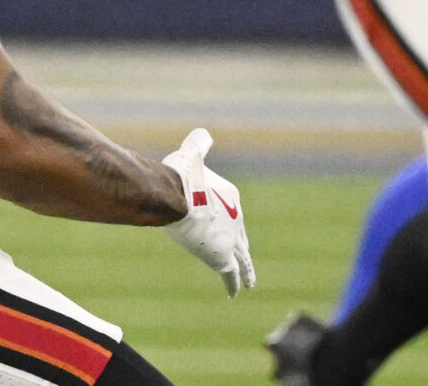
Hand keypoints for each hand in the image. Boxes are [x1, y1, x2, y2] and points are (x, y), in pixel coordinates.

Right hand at [162, 128, 254, 294]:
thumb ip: (198, 145)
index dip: (225, 219)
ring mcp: (231, 241)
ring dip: (247, 272)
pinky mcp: (222, 258)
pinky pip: (231, 275)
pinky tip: (235, 293)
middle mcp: (236, 220)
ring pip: (242, 260)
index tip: (221, 226)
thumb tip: (203, 133)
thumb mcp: (190, 155)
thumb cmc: (180, 175)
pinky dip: (234, 283)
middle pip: (241, 238)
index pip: (231, 212)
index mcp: (231, 197)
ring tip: (249, 283)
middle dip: (243, 248)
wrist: (178, 196)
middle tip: (246, 259)